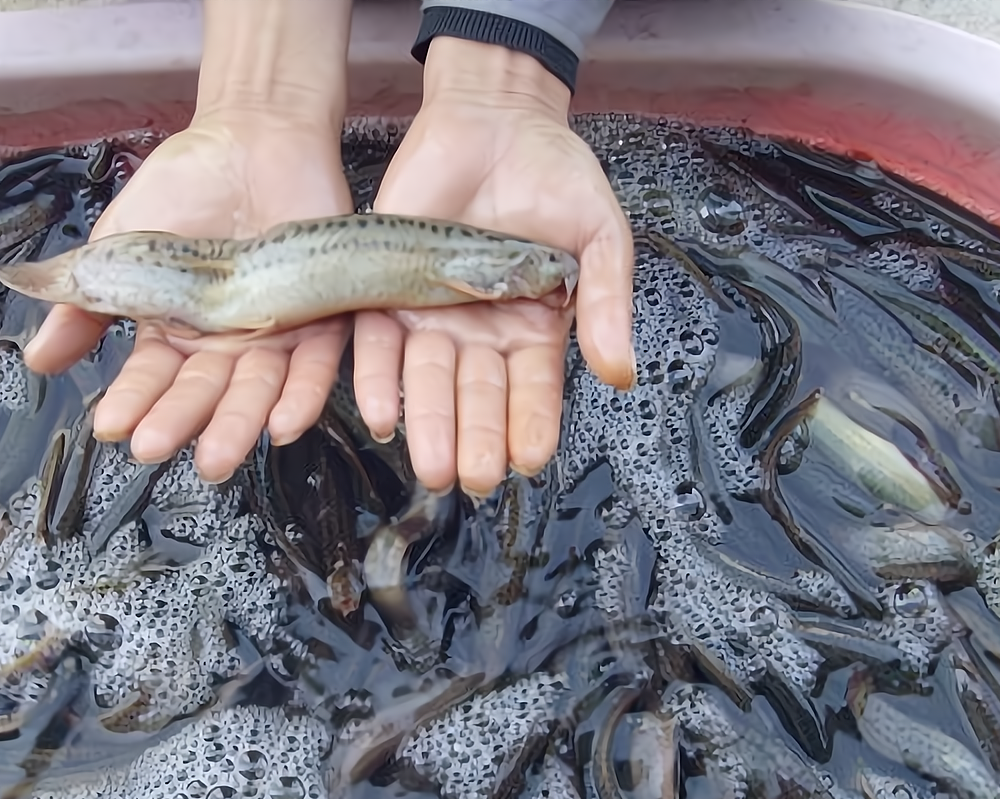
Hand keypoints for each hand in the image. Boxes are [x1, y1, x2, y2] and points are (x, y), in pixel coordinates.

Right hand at [22, 0, 354, 483]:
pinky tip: (285, 425)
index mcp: (175, 335)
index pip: (152, 379)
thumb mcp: (121, 247)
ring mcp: (274, 336)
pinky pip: (316, 366)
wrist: (252, 136)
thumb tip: (36, 360)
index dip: (133, 403)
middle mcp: (225, 347)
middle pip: (204, 393)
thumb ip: (85, 304)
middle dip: (180, 421)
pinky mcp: (323, 318)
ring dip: (237, 425)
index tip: (112, 427)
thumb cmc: (183, 190)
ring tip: (216, 458)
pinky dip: (302, 396)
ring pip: (257, 391)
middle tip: (156, 449)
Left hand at [353, 38, 635, 496]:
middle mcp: (481, 336)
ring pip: (428, 381)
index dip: (531, 425)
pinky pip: (380, 343)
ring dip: (429, 423)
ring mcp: (433, 317)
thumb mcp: (600, 235)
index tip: (529, 460)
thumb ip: (608, 301)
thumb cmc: (556, 178)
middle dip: (476, 437)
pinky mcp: (388, 291)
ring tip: (433, 465)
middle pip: (477, 397)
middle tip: (473, 478)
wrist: (496, 119)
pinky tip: (382, 412)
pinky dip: (379, 378)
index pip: (532, 391)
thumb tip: (620, 372)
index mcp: (534, 330)